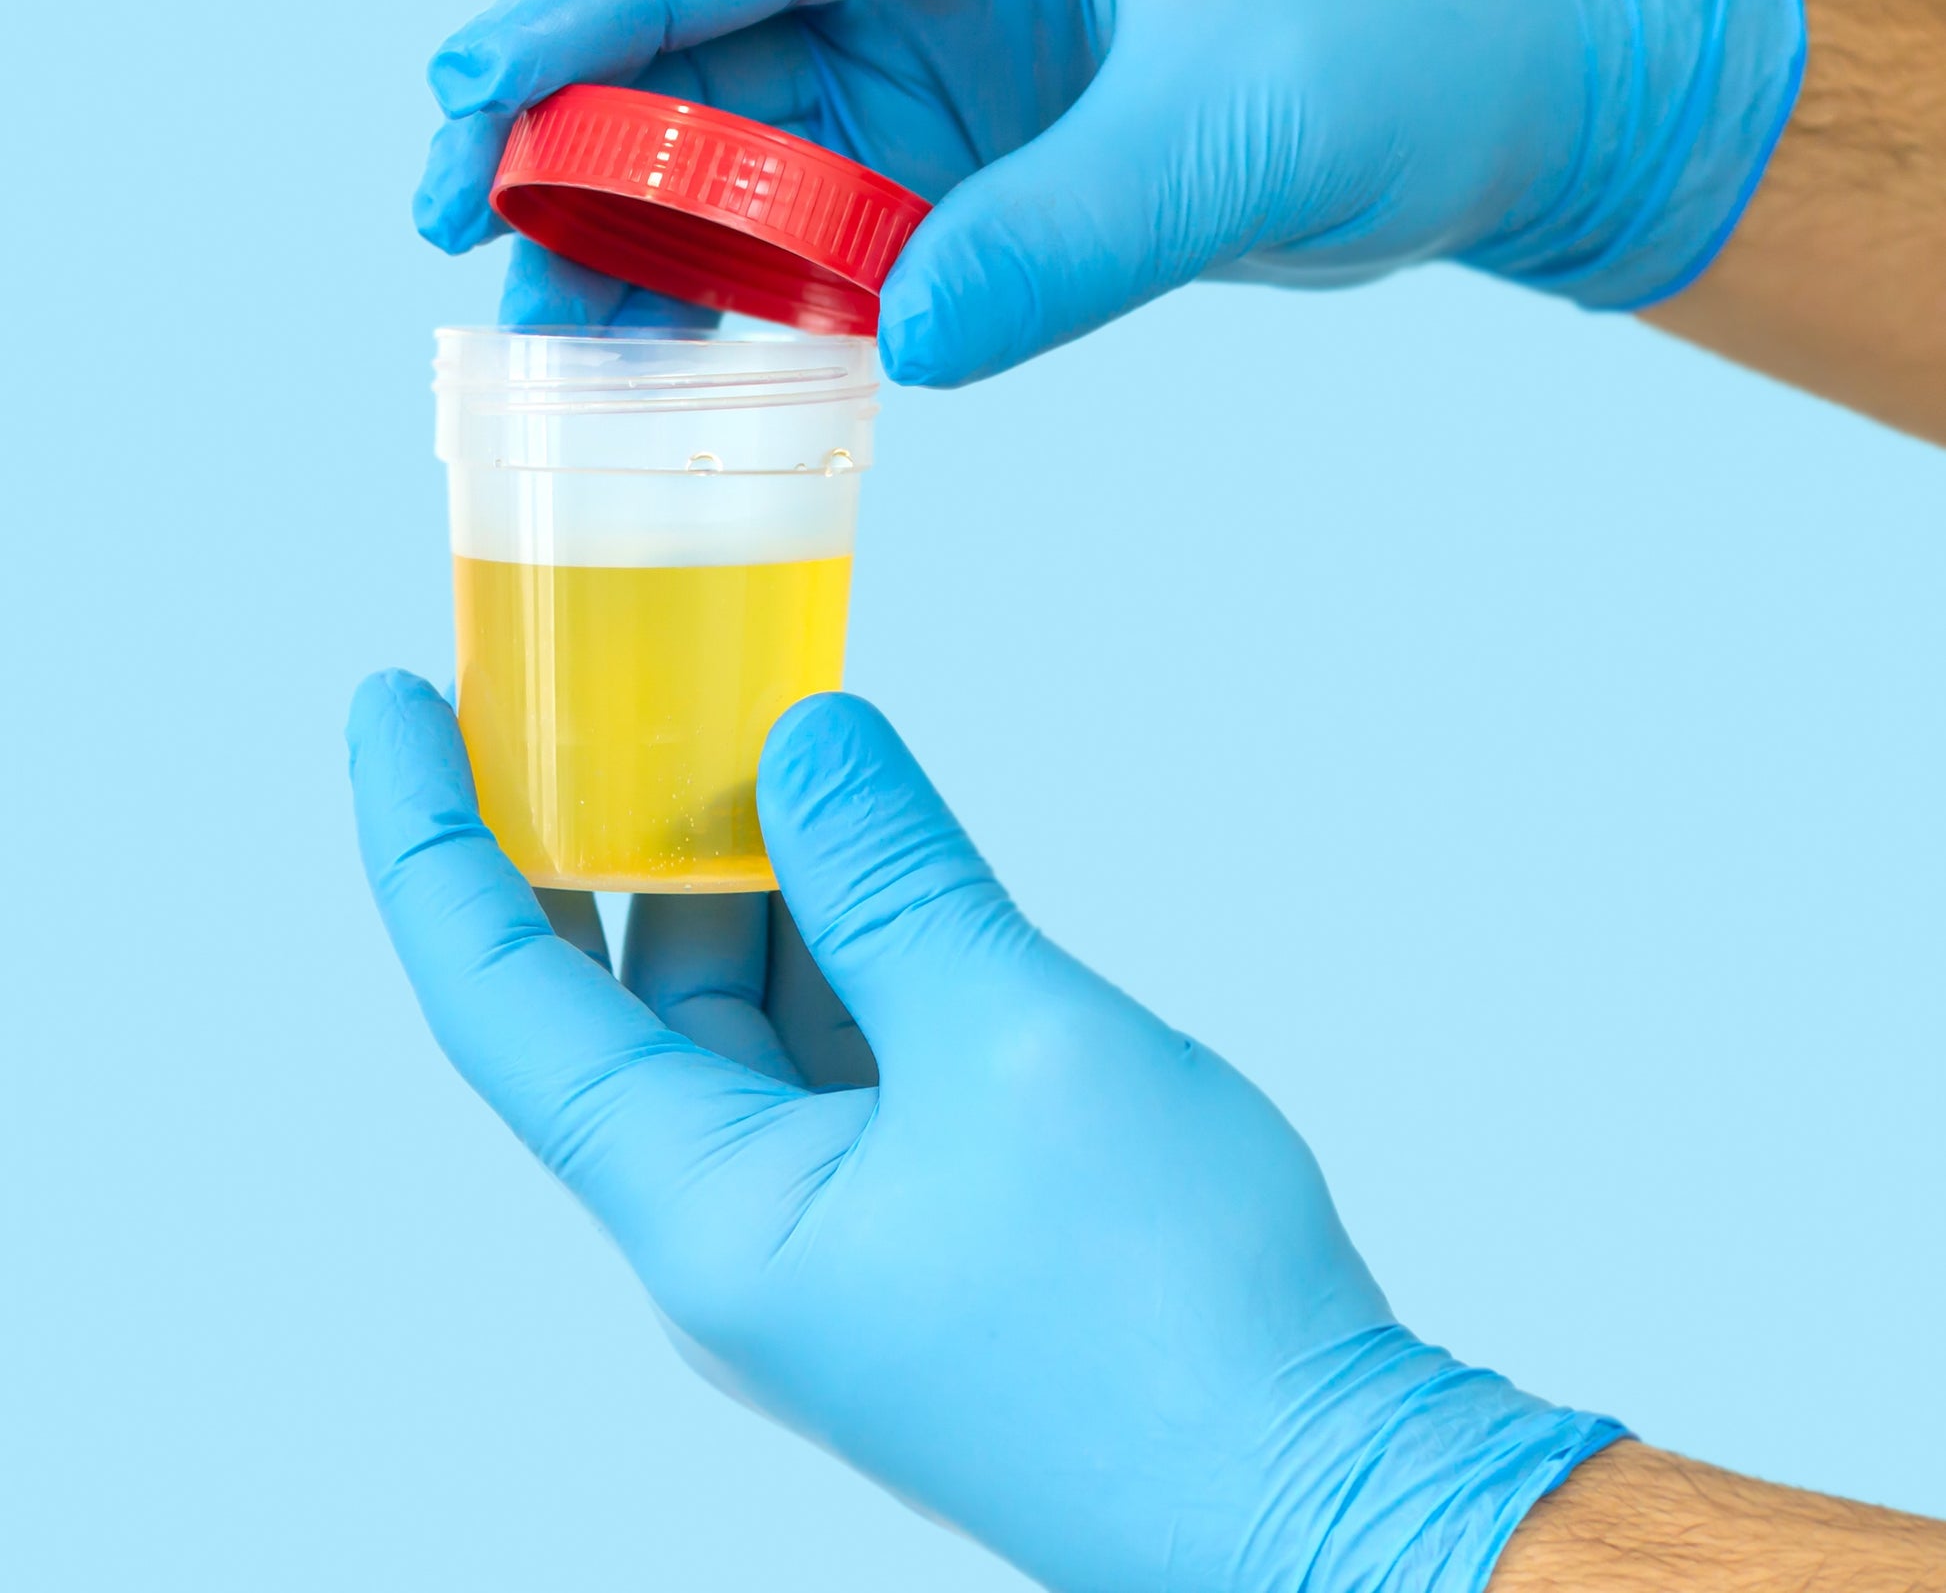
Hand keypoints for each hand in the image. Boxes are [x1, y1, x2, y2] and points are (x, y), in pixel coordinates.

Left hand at [348, 672, 1622, 1591]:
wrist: (1318, 1497)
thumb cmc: (1162, 1309)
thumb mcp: (1014, 1041)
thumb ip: (895, 879)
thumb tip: (806, 743)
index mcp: (710, 1213)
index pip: (502, 1000)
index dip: (430, 840)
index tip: (396, 700)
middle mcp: (744, 1227)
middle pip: (628, 997)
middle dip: (618, 833)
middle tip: (621, 680)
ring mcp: (838, 1226)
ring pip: (748, 1015)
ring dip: (752, 877)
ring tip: (768, 733)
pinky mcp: (925, 1217)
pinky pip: (843, 1046)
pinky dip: (844, 937)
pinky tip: (879, 853)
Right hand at [413, 0, 1802, 384]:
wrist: (1515, 98)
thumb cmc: (1416, 47)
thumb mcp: (1249, 134)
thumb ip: (1071, 235)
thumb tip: (899, 343)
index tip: (471, 88)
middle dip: (564, 95)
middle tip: (454, 210)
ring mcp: (952, 49)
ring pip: (736, 111)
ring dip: (632, 201)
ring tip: (538, 301)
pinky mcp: (972, 151)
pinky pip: (815, 203)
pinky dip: (736, 265)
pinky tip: (667, 330)